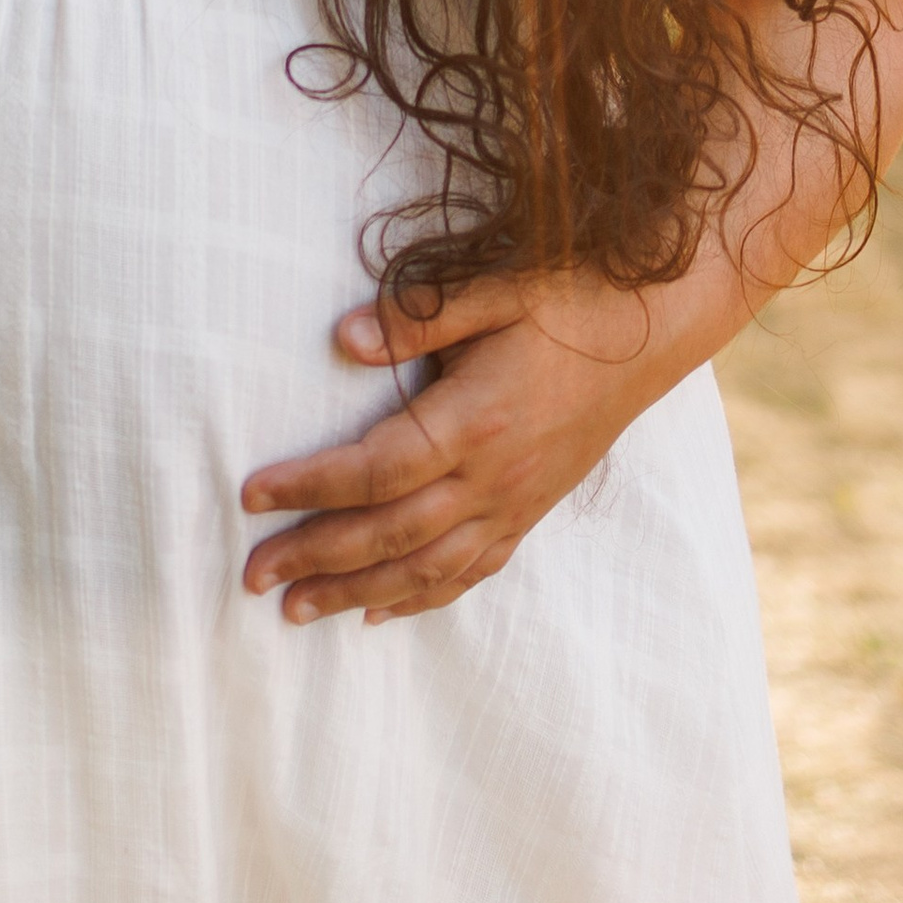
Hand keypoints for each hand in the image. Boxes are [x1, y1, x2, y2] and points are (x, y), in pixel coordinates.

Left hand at [240, 271, 698, 627]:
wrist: (653, 333)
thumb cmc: (569, 299)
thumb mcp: (497, 288)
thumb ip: (417, 314)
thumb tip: (340, 340)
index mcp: (476, 421)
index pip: (374, 469)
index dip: (309, 486)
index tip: (249, 496)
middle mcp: (494, 478)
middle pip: (389, 534)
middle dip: (315, 557)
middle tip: (249, 576)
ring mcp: (515, 504)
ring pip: (425, 568)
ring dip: (355, 595)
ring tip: (293, 611)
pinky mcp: (530, 514)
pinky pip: (470, 572)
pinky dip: (421, 599)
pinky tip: (381, 614)